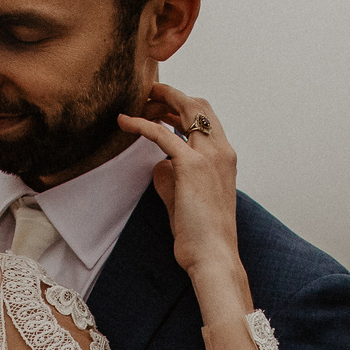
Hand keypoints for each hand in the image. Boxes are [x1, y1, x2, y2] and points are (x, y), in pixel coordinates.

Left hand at [124, 84, 249, 316]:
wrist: (214, 255)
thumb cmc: (201, 235)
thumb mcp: (186, 200)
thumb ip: (173, 179)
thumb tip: (158, 164)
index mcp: (225, 158)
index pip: (208, 118)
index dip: (184, 106)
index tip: (163, 107)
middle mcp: (221, 151)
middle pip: (198, 105)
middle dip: (172, 95)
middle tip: (148, 94)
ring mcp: (209, 156)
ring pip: (185, 110)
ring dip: (159, 102)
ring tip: (137, 102)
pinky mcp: (190, 165)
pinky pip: (161, 134)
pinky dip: (141, 124)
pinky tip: (123, 122)